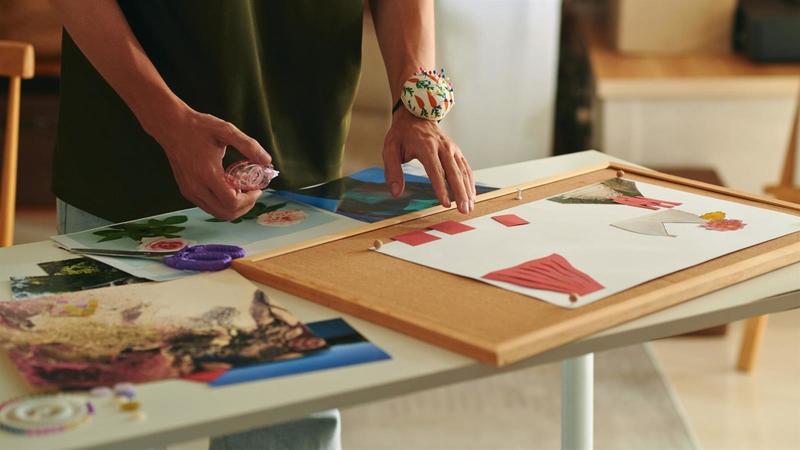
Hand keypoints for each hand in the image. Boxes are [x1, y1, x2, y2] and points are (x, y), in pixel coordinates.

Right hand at [144, 103, 272, 219]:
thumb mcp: (226, 131)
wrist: (171, 126)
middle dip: (245, 207)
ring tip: (243, 192)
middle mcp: (196, 187)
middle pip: (226, 213)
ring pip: (217, 213)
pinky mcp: (186, 191)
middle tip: (253, 193)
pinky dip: (222, 204)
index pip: (232, 202)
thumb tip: (268, 161)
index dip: (249, 199)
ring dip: (234, 208)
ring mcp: (189, 191)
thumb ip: (249, 145)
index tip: (257, 188)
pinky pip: (208, 206)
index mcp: (207, 174)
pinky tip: (230, 190)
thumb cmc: (199, 127)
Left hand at [383, 108, 475, 213]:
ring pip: (463, 171)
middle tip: (464, 210)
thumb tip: (396, 192)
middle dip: (460, 193)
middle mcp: (443, 147)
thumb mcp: (390, 148)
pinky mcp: (456, 151)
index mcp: (426, 146)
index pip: (436, 171)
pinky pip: (466, 168)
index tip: (445, 203)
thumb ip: (393, 171)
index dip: (441, 188)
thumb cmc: (402, 133)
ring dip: (468, 190)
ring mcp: (452, 149)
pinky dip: (470, 182)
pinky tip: (471, 196)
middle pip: (454, 173)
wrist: (416, 114)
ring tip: (469, 207)